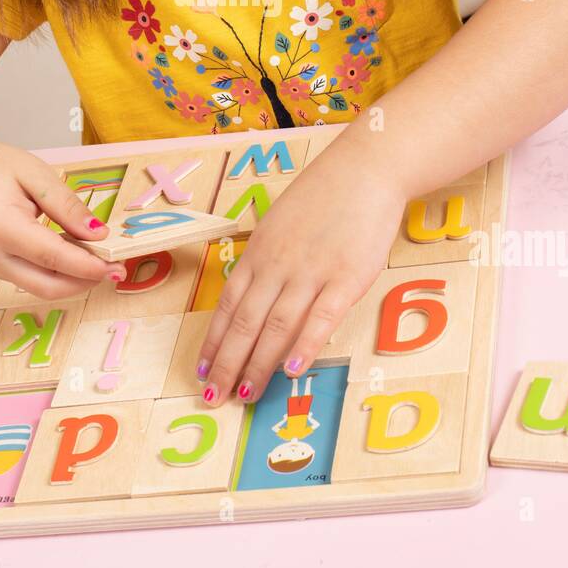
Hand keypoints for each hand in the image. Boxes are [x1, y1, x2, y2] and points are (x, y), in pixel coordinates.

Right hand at [0, 129, 118, 297]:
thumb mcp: (33, 172)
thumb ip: (66, 205)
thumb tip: (98, 233)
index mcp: (2, 228)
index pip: (53, 257)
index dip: (88, 266)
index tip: (117, 265)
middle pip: (49, 286)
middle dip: (86, 282)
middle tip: (117, 268)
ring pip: (42, 288)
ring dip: (75, 280)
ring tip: (102, 259)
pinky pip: (33, 279)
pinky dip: (59, 273)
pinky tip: (76, 254)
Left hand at [196, 133, 406, 405]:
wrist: (364, 171)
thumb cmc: (323, 197)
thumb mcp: (279, 223)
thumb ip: (265, 258)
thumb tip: (249, 294)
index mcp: (259, 252)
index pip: (229, 305)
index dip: (214, 341)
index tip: (203, 370)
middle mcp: (278, 265)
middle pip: (246, 322)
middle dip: (228, 363)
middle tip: (216, 396)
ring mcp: (311, 273)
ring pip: (276, 326)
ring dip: (258, 364)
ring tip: (247, 394)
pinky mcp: (346, 279)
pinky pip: (320, 318)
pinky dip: (304, 345)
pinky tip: (292, 370)